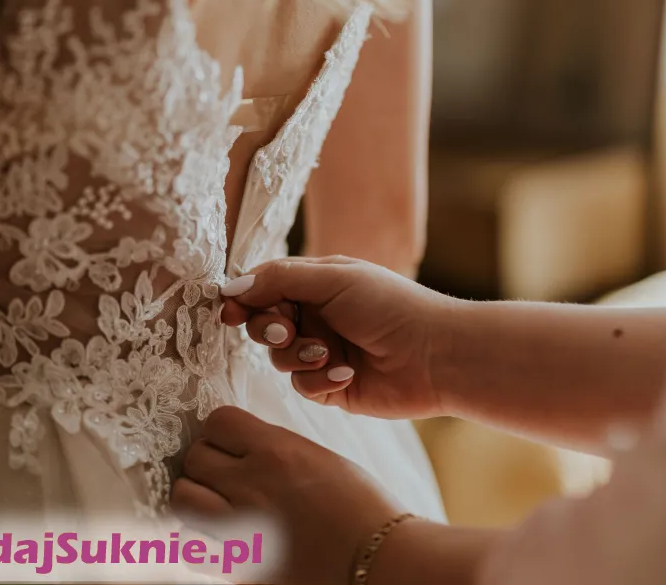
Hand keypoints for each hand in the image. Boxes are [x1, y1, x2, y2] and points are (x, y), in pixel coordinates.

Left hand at [172, 407, 406, 584]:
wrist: (382, 564)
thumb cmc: (364, 512)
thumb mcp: (321, 461)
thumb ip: (275, 451)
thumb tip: (242, 449)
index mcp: (277, 452)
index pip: (218, 422)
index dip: (221, 432)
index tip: (230, 444)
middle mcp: (251, 486)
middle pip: (194, 459)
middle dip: (205, 465)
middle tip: (223, 477)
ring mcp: (241, 530)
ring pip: (183, 501)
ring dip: (195, 501)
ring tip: (216, 508)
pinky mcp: (239, 568)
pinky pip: (194, 548)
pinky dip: (201, 542)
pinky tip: (225, 541)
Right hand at [221, 257, 458, 418]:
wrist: (436, 355)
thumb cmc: (391, 305)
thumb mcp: (333, 278)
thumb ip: (279, 279)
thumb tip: (231, 285)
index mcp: (317, 284)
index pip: (265, 288)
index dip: (243, 299)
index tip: (229, 311)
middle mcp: (317, 317)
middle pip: (265, 324)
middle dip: (269, 329)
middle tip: (284, 332)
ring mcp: (323, 353)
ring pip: (279, 359)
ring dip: (298, 355)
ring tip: (327, 353)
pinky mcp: (331, 386)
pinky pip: (301, 386)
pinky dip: (318, 379)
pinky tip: (346, 373)